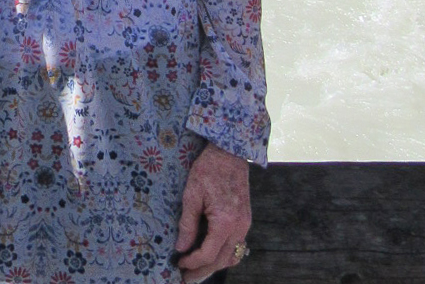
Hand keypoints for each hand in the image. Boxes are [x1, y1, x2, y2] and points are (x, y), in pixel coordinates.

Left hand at [173, 143, 250, 280]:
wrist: (230, 152)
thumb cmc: (209, 169)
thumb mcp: (192, 193)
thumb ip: (187, 223)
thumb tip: (181, 247)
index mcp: (225, 222)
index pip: (208, 254)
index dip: (192, 262)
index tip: (179, 263)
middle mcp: (239, 228)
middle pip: (220, 261)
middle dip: (202, 272)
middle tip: (185, 278)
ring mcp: (245, 225)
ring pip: (231, 256)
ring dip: (214, 266)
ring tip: (197, 270)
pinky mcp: (245, 220)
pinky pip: (237, 246)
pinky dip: (224, 255)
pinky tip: (211, 255)